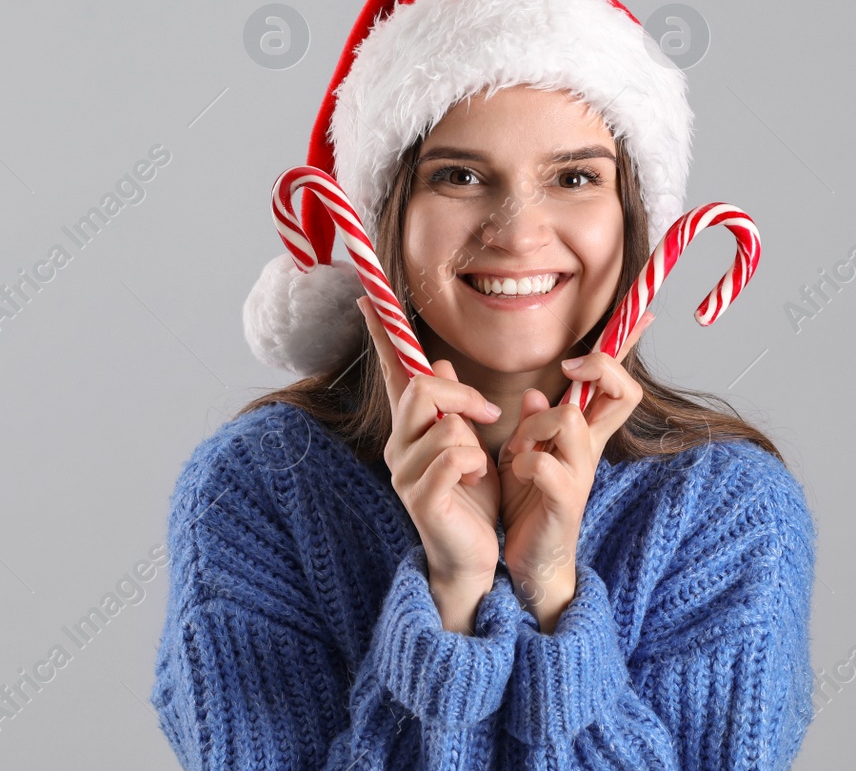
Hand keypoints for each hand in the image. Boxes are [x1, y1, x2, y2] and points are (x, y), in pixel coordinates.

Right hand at [358, 297, 502, 595]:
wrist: (474, 558)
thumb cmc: (474, 498)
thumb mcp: (469, 442)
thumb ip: (453, 406)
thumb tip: (434, 362)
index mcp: (410, 428)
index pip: (392, 371)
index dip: (381, 334)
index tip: (366, 297)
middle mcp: (398, 446)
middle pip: (421, 388)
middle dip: (463, 394)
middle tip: (489, 415)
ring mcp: (405, 473)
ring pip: (443, 423)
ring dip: (473, 439)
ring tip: (478, 464)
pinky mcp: (421, 499)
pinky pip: (453, 457)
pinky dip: (475, 462)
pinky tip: (477, 479)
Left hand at [498, 311, 654, 621]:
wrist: (529, 561)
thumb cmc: (528, 505)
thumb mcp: (526, 454)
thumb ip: (533, 424)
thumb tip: (536, 394)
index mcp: (585, 436)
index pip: (621, 389)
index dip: (616, 357)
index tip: (575, 356)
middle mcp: (591, 451)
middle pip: (625, 392)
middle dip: (599, 369)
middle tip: (566, 374)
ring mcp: (581, 476)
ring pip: (572, 420)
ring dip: (536, 424)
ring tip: (518, 445)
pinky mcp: (564, 503)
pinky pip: (546, 466)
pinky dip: (524, 463)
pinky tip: (514, 473)